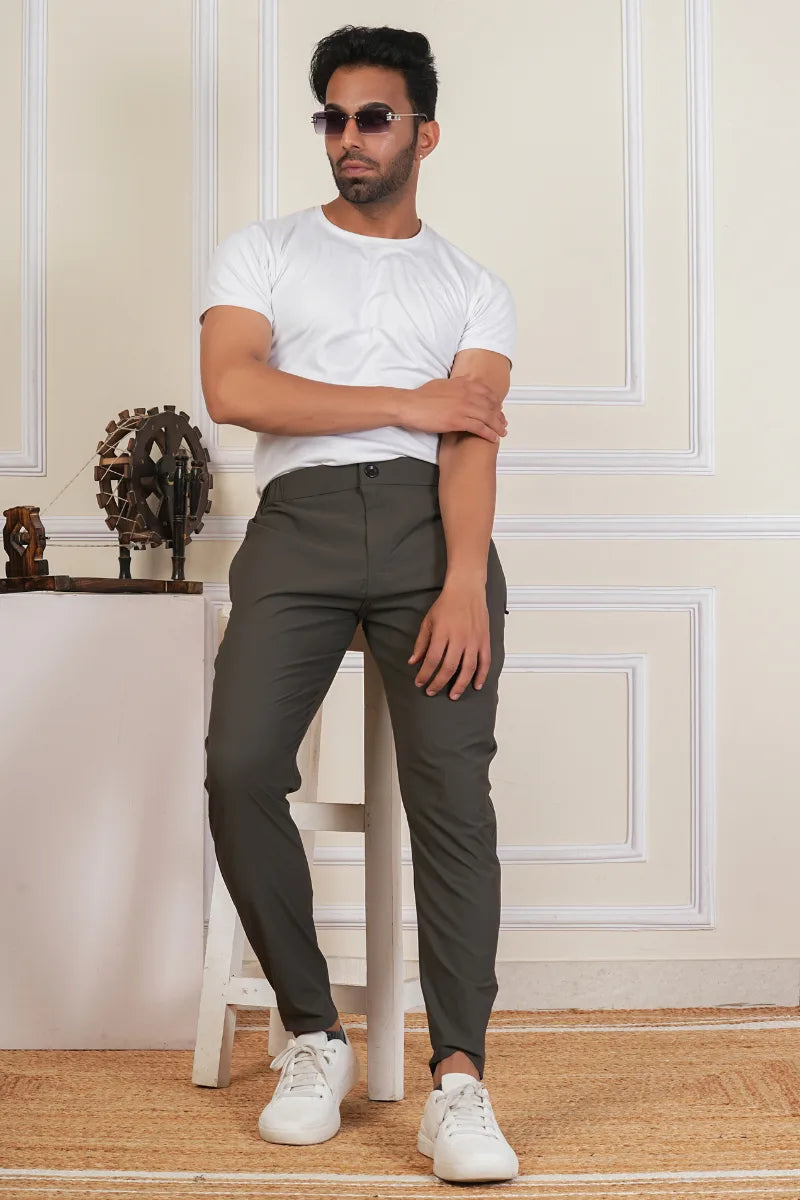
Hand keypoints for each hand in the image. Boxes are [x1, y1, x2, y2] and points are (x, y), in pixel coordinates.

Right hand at [403, 377, 507, 443]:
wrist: (409, 405)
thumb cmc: (421, 397)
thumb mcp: (442, 384)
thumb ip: (455, 385)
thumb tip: (460, 386)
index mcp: (463, 384)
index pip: (487, 392)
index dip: (495, 402)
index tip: (498, 408)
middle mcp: (466, 394)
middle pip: (490, 405)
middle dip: (499, 415)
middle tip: (503, 422)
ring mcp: (463, 407)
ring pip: (488, 417)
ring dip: (498, 426)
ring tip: (502, 432)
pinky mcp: (458, 421)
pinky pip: (479, 428)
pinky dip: (489, 434)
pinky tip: (493, 438)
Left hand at [407, 584, 490, 699]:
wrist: (466, 590)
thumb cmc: (446, 604)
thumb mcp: (428, 621)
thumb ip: (421, 643)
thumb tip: (413, 661)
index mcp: (442, 633)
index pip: (432, 660)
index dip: (425, 674)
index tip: (419, 682)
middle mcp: (459, 638)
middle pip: (448, 668)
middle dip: (438, 683)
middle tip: (432, 691)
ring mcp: (473, 640)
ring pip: (467, 669)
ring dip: (460, 685)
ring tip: (453, 695)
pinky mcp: (484, 640)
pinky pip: (485, 662)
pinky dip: (481, 675)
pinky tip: (476, 685)